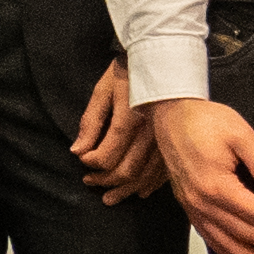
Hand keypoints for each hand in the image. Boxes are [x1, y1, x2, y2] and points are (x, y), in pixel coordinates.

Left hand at [72, 63, 164, 201]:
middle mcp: (151, 133)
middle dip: (104, 181)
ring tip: (109, 196)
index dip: (91, 163)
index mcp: (130, 119)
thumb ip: (90, 122)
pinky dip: (150, 185)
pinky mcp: (176, 141)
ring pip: (146, 176)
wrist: (162, 57)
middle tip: (89, 182)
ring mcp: (166, 139)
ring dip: (125, 189)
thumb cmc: (129, 71)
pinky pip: (164, 172)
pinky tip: (139, 191)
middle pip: (126, 171)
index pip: (106, 156)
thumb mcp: (102, 91)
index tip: (82, 160)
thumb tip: (77, 150)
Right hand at [148, 95, 253, 253]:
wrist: (170, 114)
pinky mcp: (187, 201)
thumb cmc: (204, 121)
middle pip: (242, 231)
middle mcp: (202, 200)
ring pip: (223, 238)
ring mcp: (192, 203)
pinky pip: (204, 231)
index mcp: (217, 185)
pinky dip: (221, 247)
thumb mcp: (241, 134)